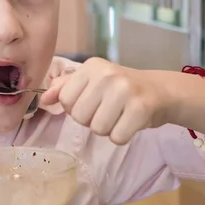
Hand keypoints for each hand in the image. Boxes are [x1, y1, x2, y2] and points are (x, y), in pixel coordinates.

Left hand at [41, 58, 169, 144]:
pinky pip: (117, 137)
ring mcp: (125, 90)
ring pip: (97, 128)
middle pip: (79, 116)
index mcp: (91, 67)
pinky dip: (122, 136)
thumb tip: (43, 100)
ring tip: (119, 116)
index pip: (65, 99)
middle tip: (108, 110)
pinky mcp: (141, 108)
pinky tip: (129, 123)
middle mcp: (107, 74)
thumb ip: (65, 88)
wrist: (161, 91)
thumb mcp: (91, 82)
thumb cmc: (120, 89)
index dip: (75, 108)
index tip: (92, 102)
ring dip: (107, 129)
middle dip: (91, 120)